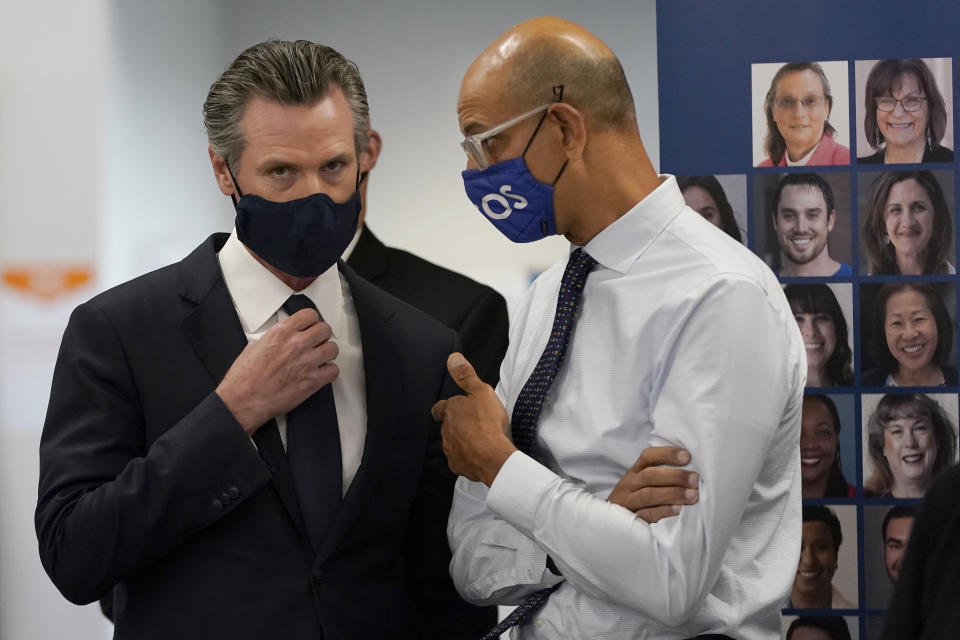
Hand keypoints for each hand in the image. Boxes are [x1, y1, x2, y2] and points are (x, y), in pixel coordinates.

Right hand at [216, 309, 338, 434]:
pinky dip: (329, 372)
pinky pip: (333, 370)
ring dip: (327, 353)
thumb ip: (275, 337)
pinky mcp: (312, 381)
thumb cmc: (244, 377)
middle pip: (325, 329)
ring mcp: (306, 362)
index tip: (310, 327)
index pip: (309, 314)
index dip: (311, 321)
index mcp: (281, 332)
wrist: (243, 400)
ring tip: (319, 358)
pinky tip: (320, 373)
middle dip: (321, 336)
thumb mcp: (255, 345)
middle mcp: (296, 344)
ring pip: (333, 348)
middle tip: (316, 343)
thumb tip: (285, 336)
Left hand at [431, 353, 515, 485]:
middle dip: (458, 425)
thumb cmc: (488, 423)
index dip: (444, 408)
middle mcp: (446, 430)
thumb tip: (453, 358)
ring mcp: (450, 449)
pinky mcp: (457, 465)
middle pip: (448, 426)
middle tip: (474, 424)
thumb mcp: (481, 392)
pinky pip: (460, 460)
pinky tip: (479, 455)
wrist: (493, 457)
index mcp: (451, 411)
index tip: (450, 408)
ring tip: (479, 440)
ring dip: (463, 441)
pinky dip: (467, 457)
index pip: (439, 408)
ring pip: (453, 443)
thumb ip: (466, 375)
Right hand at [607, 446, 698, 523]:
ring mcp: (629, 501)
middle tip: (695, 479)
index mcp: (636, 471)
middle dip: (675, 476)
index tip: (687, 456)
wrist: (611, 521)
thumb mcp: (643, 482)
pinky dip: (662, 511)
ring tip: (692, 495)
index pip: (648, 456)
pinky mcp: (630, 518)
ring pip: (648, 495)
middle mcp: (630, 483)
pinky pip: (646, 514)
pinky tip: (678, 509)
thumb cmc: (636, 497)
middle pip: (650, 475)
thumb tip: (692, 469)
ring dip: (672, 494)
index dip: (667, 454)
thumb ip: (662, 473)